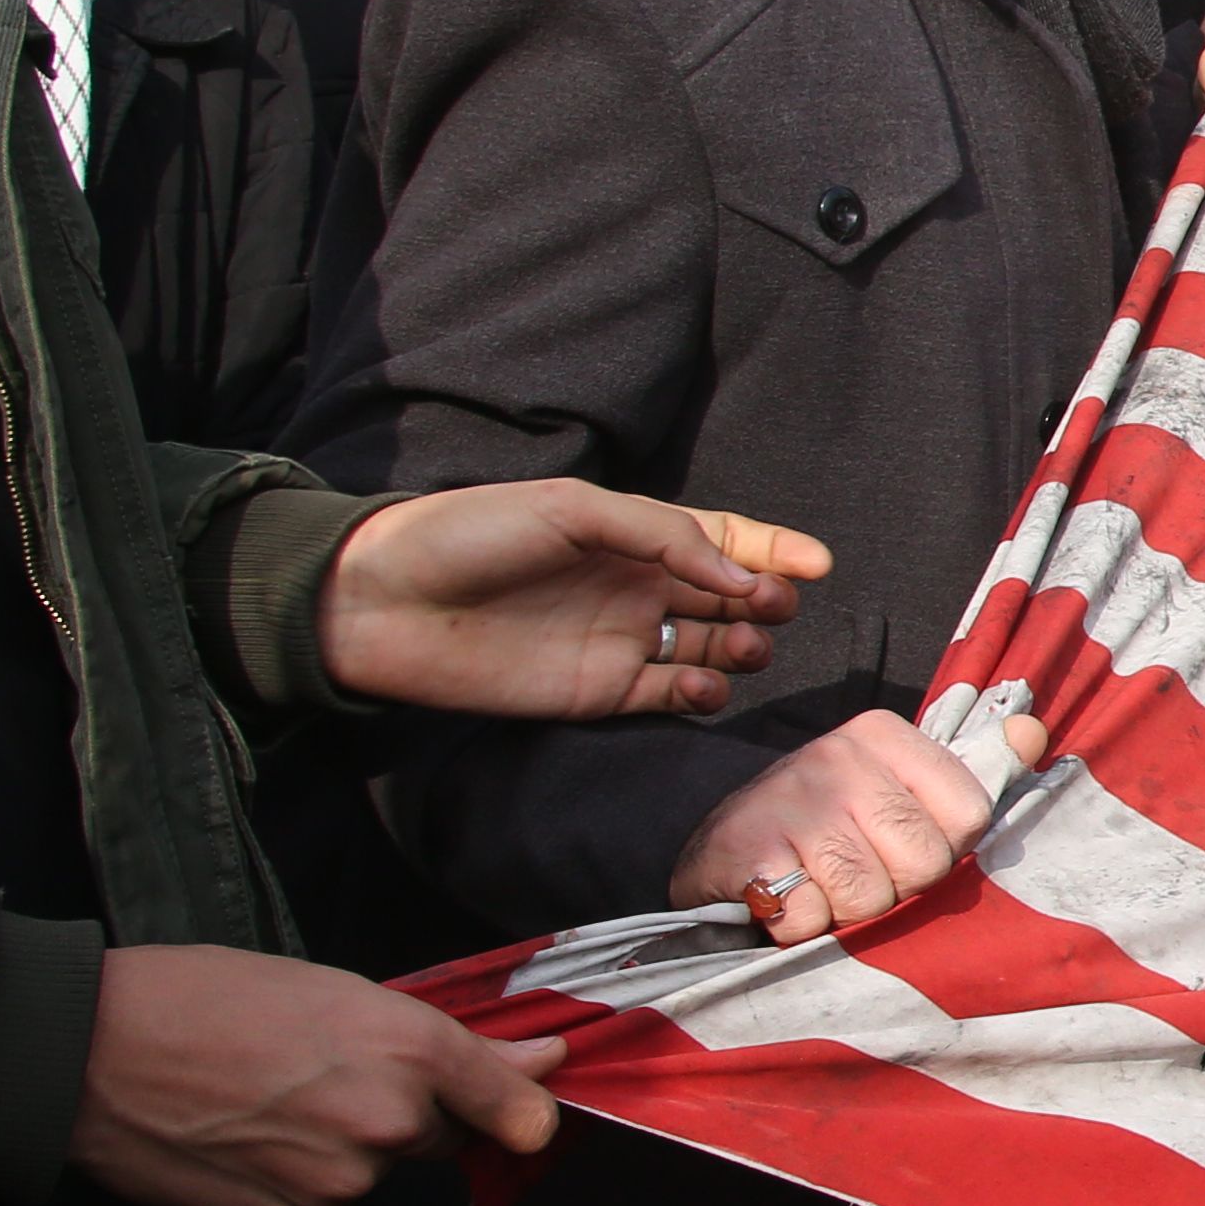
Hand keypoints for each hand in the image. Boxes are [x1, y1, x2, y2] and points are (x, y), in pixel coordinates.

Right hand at [71, 945, 567, 1205]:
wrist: (89, 1054)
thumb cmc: (201, 997)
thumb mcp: (329, 989)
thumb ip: (437, 1037)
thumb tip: (539, 1062)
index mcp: (406, 1045)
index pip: (508, 1102)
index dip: (521, 1106)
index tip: (526, 1114)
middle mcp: (387, 1119)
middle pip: (435, 1134)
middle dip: (401, 1110)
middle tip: (320, 1072)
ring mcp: (341, 1179)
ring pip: (370, 1170)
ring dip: (339, 1146)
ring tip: (262, 1099)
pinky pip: (320, 1203)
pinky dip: (294, 1179)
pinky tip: (242, 1139)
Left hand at [321, 482, 821, 719]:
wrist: (387, 604)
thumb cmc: (470, 536)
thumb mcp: (572, 509)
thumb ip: (663, 535)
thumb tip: (739, 574)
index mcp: (631, 533)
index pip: (723, 539)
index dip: (774, 550)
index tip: (818, 563)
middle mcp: (635, 585)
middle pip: (729, 597)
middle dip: (764, 601)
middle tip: (768, 607)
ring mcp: (621, 640)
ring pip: (710, 648)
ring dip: (740, 647)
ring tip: (743, 645)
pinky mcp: (601, 692)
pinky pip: (671, 695)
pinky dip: (699, 693)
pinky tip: (699, 685)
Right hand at [668, 709, 1047, 948]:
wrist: (719, 851)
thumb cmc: (826, 826)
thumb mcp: (897, 786)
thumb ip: (972, 768)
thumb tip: (1032, 731)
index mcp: (885, 735)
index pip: (969, 815)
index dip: (944, 851)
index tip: (902, 845)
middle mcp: (838, 756)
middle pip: (923, 862)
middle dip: (895, 888)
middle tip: (856, 872)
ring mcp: (790, 801)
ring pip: (868, 898)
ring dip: (846, 912)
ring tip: (819, 885)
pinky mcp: (746, 850)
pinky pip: (811, 919)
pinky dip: (800, 927)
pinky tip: (785, 899)